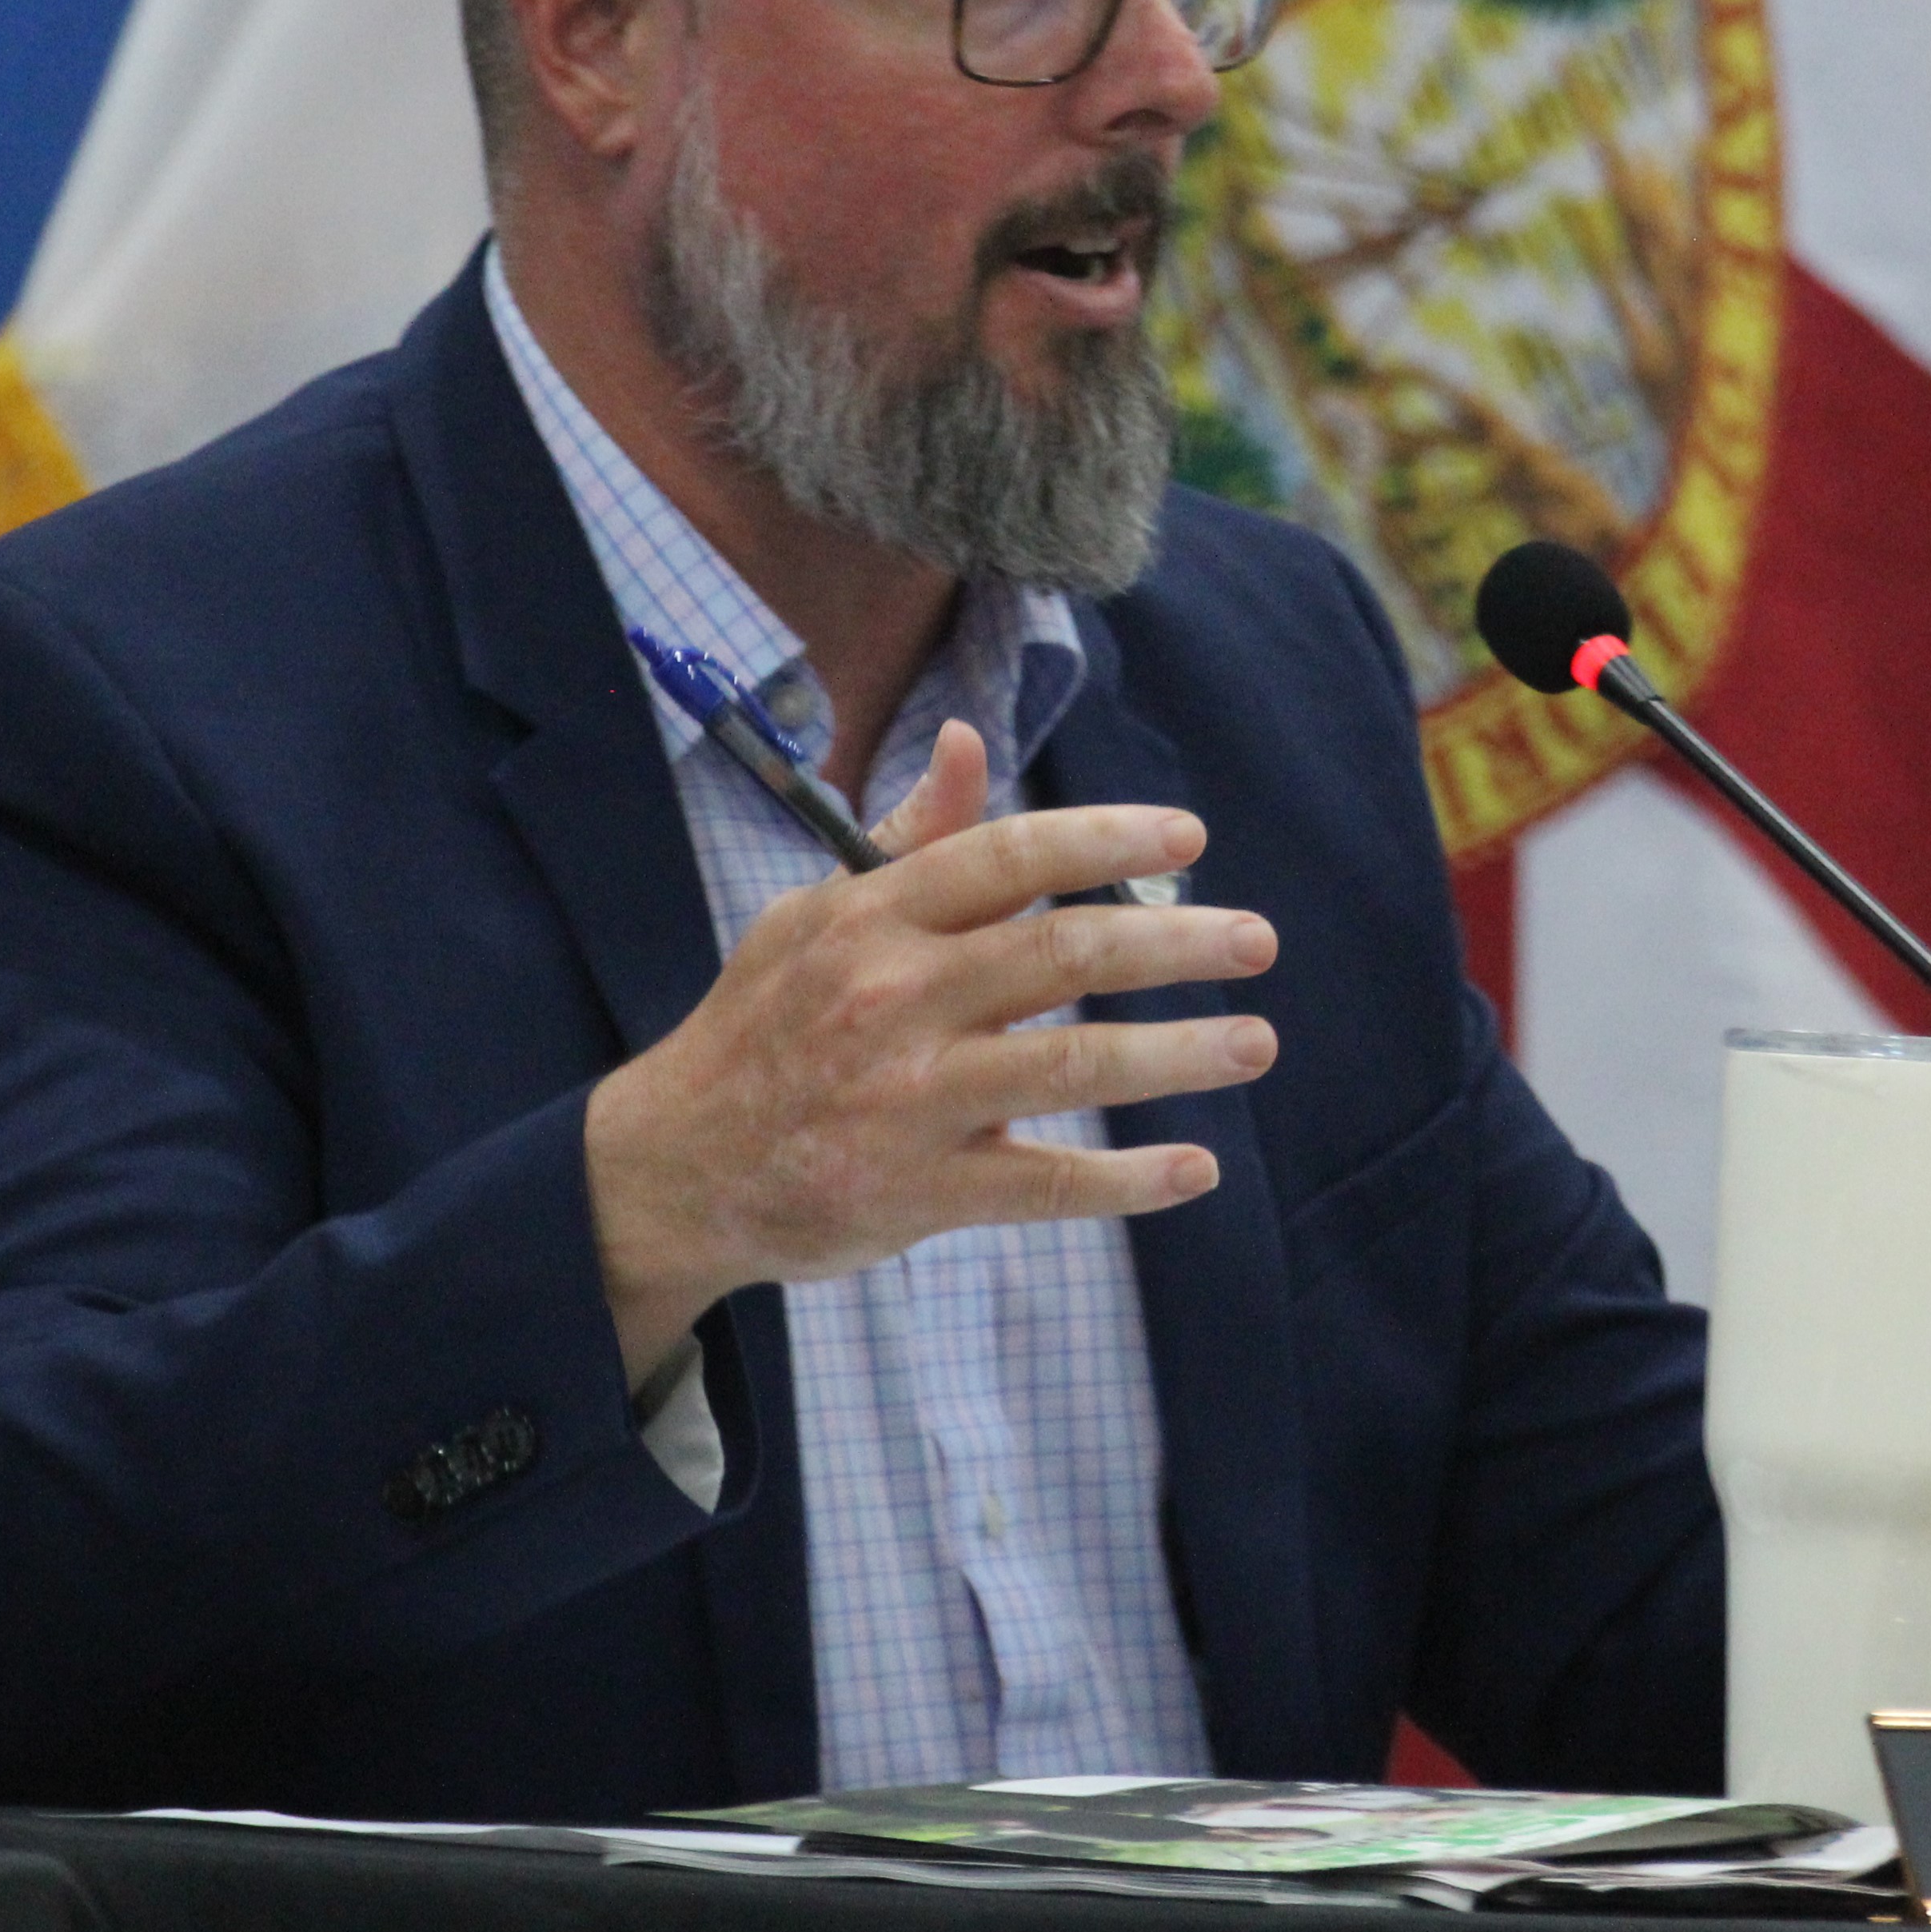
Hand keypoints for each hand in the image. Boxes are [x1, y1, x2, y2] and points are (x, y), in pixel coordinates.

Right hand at [582, 719, 1278, 1380]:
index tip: (1188, 837)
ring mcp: (907, 1101)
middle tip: (1258, 939)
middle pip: (1064, 952)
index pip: (1007, 856)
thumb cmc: (765, 1026)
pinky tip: (1196, 1169)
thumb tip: (969, 739)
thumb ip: (911, 841)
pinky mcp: (918, 1192)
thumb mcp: (816, 917)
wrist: (672, 1167)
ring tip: (1254, 1042)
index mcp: (872, 919)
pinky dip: (1128, 1182)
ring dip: (1179, 1054)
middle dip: (1176, 941)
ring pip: (1072, 1064)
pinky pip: (1045, 1184)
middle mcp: (893, 1001)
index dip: (1105, 838)